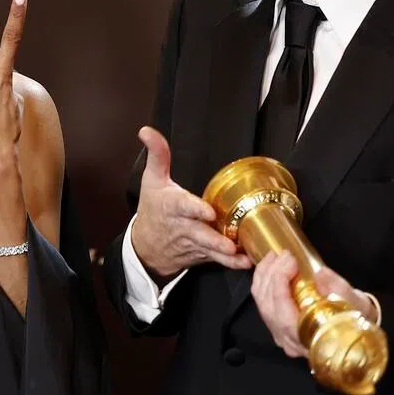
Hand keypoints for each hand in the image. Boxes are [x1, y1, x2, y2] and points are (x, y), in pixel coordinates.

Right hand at [129, 126, 249, 281]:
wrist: (146, 247)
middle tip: (230, 244)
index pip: (183, 207)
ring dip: (226, 255)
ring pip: (211, 250)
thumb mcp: (151, 180)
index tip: (209, 211)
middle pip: (200, 234)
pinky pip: (216, 260)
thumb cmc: (153, 210)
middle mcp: (183, 227)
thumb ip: (157, 154)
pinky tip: (247, 262)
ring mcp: (194, 243)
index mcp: (171, 207)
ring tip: (242, 257)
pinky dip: (231, 263)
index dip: (195, 209)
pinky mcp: (202, 255)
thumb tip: (147, 131)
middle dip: (214, 240)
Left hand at [251, 253, 378, 358]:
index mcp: (307, 338)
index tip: (290, 259)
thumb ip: (337, 289)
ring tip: (273, 257)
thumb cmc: (355, 319)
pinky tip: (269, 268)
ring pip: (262, 304)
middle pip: (267, 306)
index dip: (281, 281)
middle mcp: (289, 341)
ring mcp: (280, 335)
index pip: (282, 310)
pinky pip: (263, 304)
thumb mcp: (354, 303)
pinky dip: (263, 284)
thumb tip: (321, 274)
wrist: (356, 330)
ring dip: (263, 277)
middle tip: (281, 255)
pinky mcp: (277, 327)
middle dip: (271, 275)